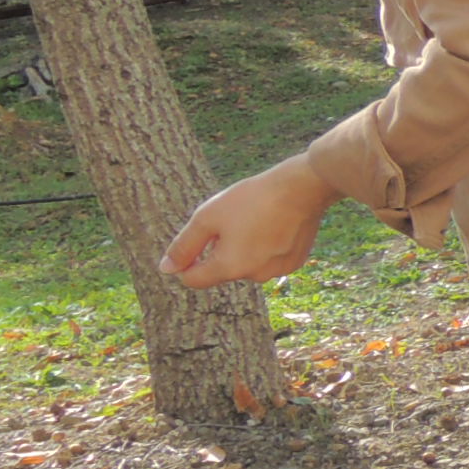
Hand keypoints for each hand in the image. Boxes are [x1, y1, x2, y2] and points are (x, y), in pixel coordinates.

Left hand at [163, 158, 336, 289]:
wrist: (302, 188)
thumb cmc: (252, 199)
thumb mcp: (207, 217)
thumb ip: (184, 246)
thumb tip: (166, 269)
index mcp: (229, 267)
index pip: (194, 280)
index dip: (187, 262)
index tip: (198, 238)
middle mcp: (254, 276)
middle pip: (222, 270)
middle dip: (220, 250)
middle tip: (232, 220)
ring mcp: (278, 271)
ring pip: (248, 265)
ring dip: (244, 249)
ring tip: (256, 220)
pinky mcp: (295, 262)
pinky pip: (270, 260)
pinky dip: (266, 248)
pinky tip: (274, 225)